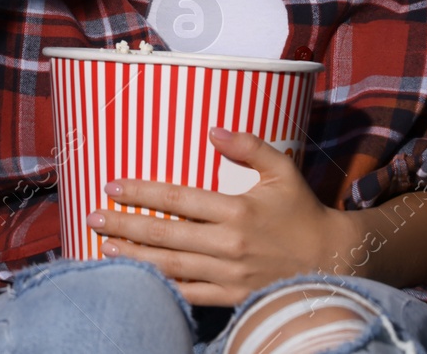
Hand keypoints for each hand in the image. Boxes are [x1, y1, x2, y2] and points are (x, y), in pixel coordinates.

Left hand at [84, 127, 352, 306]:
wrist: (334, 262)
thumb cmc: (303, 212)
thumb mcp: (282, 170)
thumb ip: (248, 146)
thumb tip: (212, 129)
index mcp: (237, 210)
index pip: (176, 200)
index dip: (140, 193)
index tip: (111, 187)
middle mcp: (228, 244)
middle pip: (165, 235)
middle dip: (124, 225)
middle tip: (92, 217)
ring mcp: (229, 274)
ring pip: (171, 267)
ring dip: (134, 256)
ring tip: (103, 246)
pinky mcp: (232, 296)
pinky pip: (190, 294)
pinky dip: (162, 288)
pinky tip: (139, 279)